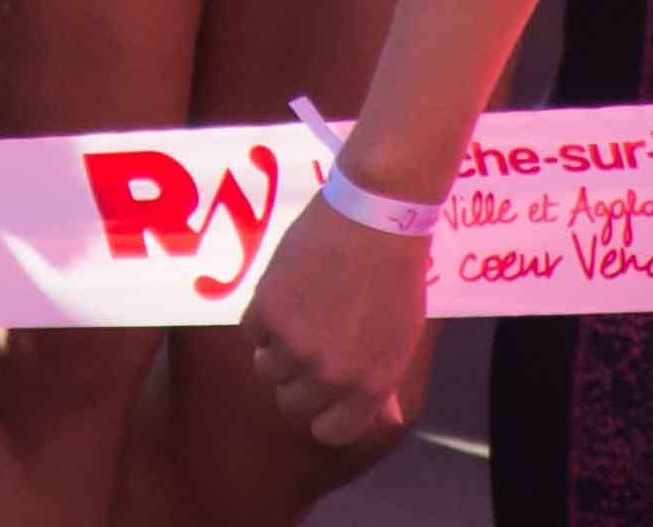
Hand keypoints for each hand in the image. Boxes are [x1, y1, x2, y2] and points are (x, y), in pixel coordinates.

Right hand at [237, 197, 432, 447]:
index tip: (321, 393)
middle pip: (292, 406)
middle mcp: (329, 375)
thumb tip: (385, 416)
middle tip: (304, 351)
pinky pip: (250, 332)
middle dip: (295, 383)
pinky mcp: (267, 312)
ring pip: (265, 369)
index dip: (324, 414)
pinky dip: (261, 317)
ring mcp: (294, 346)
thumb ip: (384, 383)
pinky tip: (284, 293)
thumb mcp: (402, 340)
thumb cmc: (396, 277)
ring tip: (295, 314)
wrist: (373, 219)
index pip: (332, 433)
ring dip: (275, 349)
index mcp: (368, 386)